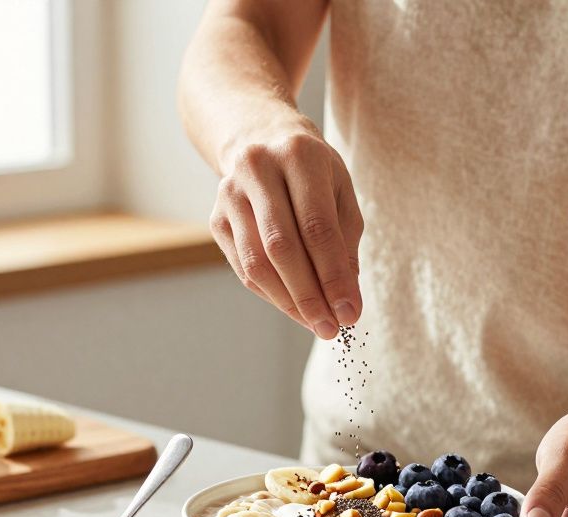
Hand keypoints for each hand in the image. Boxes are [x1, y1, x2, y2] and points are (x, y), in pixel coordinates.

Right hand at [209, 121, 364, 339]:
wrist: (258, 137)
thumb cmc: (311, 172)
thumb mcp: (339, 192)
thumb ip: (345, 243)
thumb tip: (347, 301)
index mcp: (298, 155)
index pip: (317, 227)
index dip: (334, 275)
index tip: (351, 313)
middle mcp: (258, 169)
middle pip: (282, 247)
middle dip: (310, 295)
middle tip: (331, 328)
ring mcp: (230, 194)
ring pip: (256, 262)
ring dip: (288, 302)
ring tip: (315, 324)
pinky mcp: (216, 217)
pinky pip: (243, 268)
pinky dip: (271, 294)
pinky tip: (294, 307)